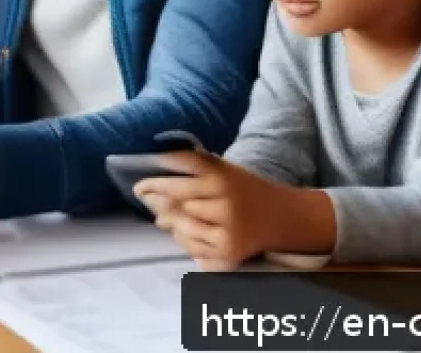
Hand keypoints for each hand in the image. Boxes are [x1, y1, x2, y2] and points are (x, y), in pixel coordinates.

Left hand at [133, 151, 285, 270]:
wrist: (281, 217)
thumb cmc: (243, 189)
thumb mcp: (222, 168)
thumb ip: (191, 166)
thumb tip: (154, 185)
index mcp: (222, 178)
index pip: (181, 168)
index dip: (157, 172)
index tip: (139, 178)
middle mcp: (224, 204)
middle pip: (176, 199)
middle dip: (154, 196)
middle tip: (142, 193)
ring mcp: (226, 232)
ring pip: (180, 226)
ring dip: (168, 220)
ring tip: (162, 216)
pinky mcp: (228, 254)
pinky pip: (192, 248)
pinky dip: (183, 240)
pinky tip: (183, 232)